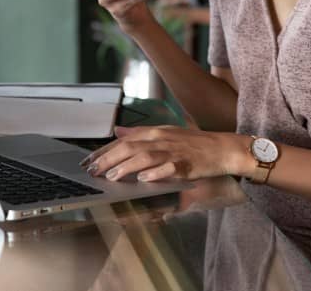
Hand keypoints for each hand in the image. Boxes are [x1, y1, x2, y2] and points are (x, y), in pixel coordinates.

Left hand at [80, 126, 251, 182]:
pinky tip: (144, 179)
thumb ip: (141, 134)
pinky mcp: (186, 164)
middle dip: (109, 159)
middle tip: (93, 171)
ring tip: (111, 176)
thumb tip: (118, 131)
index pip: (125, 139)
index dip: (105, 150)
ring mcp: (174, 151)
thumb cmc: (194, 144)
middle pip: (131, 147)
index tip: (88, 161)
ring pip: (146, 156)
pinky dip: (155, 173)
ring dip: (126, 166)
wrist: (222, 148)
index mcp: (156, 132)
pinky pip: (169, 168)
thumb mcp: (165, 133)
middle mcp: (163, 139)